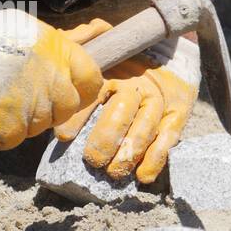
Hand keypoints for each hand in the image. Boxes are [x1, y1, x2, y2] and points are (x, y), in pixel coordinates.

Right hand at [0, 4, 105, 149]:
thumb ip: (51, 48)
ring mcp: (33, 107)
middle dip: (49, 109)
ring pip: (39, 127)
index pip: (92, 81)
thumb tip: (63, 61)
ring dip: (22, 121)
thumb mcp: (26, 28)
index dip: (80, 89)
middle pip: (67, 109)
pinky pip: (13, 140)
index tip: (66, 91)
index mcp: (60, 53)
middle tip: (23, 99)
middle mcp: (53, 81)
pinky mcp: (10, 127)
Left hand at [55, 36, 199, 183]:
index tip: (63, 137)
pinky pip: (167, 138)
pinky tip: (142, 176)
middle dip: (106, 139)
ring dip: (129, 153)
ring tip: (114, 172)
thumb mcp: (101, 55)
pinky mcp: (176, 114)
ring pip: (144, 127)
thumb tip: (54, 75)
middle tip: (93, 160)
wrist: (170, 54)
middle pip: (121, 112)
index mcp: (113, 72)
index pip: (93, 93)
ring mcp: (158, 101)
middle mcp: (136, 86)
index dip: (78, 116)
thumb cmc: (124, 63)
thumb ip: (78, 63)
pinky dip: (155, 159)